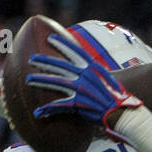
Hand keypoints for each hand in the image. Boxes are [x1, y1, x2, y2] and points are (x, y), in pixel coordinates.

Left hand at [27, 31, 141, 130]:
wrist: (122, 112)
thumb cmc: (117, 99)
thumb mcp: (108, 80)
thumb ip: (96, 74)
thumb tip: (90, 70)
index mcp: (92, 68)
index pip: (75, 51)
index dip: (62, 43)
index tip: (51, 37)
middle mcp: (85, 75)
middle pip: (60, 65)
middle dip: (44, 61)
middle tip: (32, 58)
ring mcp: (81, 89)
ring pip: (56, 82)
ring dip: (41, 80)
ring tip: (28, 80)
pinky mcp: (79, 103)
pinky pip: (59, 105)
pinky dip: (48, 110)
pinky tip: (38, 113)